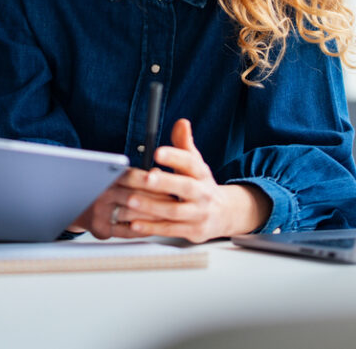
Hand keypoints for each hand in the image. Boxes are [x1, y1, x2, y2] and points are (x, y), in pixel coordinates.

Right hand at [68, 170, 176, 239]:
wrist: (71, 205)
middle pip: (134, 197)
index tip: (166, 181)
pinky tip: (155, 227)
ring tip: (170, 215)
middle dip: (157, 199)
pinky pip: (127, 232)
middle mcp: (101, 194)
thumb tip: (158, 173)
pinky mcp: (100, 229)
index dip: (149, 179)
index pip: (130, 177)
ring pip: (133, 215)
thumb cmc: (101, 189)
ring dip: (154, 216)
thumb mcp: (114, 177)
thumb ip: (135, 176)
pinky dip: (143, 229)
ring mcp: (100, 213)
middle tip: (176, 201)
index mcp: (105, 178)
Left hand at [121, 119, 270, 242]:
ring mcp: (198, 214)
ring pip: (174, 212)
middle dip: (165, 183)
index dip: (175, 156)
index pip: (190, 162)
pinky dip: (151, 228)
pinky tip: (134, 223)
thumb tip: (181, 122)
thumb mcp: (196, 164)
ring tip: (131, 200)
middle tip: (146, 178)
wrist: (224, 214)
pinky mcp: (192, 232)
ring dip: (152, 206)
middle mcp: (202, 194)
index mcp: (201, 174)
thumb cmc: (202, 186)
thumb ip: (185, 144)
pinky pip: (170, 230)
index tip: (158, 152)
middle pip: (184, 187)